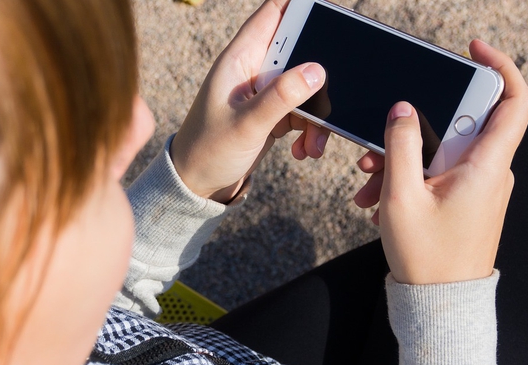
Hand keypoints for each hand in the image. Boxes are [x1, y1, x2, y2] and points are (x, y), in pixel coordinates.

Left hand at [170, 0, 329, 203]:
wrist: (198, 184)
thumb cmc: (209, 151)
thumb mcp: (247, 125)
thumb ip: (281, 97)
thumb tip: (317, 71)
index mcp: (239, 59)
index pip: (273, 13)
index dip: (301, 6)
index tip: (330, 14)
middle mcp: (253, 70)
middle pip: (299, 51)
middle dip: (319, 76)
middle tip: (327, 101)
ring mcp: (264, 92)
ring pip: (305, 86)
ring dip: (316, 113)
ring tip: (312, 142)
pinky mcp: (271, 112)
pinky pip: (302, 110)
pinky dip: (309, 128)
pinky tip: (303, 149)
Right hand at [353, 40, 527, 283]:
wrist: (438, 304)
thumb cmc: (425, 256)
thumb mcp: (401, 196)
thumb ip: (401, 145)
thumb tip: (404, 109)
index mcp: (486, 166)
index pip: (513, 101)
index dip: (499, 67)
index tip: (472, 52)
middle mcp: (490, 172)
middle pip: (459, 126)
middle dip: (415, 128)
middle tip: (380, 142)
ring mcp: (479, 188)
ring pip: (441, 152)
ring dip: (403, 159)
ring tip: (368, 182)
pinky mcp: (466, 201)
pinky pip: (438, 174)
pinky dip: (409, 178)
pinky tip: (377, 199)